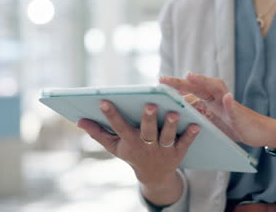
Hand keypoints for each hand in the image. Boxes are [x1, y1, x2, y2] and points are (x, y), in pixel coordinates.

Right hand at [77, 101, 200, 187]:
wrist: (154, 175)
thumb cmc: (132, 153)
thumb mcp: (114, 146)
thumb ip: (98, 133)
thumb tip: (79, 121)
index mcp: (129, 141)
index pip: (118, 126)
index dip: (110, 115)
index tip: (103, 101)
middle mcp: (146, 145)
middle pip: (146, 131)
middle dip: (147, 118)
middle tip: (149, 104)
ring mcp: (162, 149)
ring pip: (167, 136)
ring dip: (170, 125)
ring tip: (174, 112)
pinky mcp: (178, 152)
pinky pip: (185, 143)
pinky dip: (191, 134)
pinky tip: (196, 124)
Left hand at [160, 72, 275, 147]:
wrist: (258, 133)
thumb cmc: (234, 126)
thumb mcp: (212, 121)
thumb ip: (199, 114)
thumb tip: (178, 113)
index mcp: (210, 100)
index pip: (190, 90)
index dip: (176, 87)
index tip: (159, 83)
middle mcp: (218, 97)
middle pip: (198, 86)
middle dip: (181, 82)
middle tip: (163, 79)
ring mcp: (229, 104)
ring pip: (216, 89)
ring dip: (204, 82)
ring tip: (190, 76)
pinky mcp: (240, 114)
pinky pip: (234, 107)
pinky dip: (230, 103)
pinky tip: (227, 98)